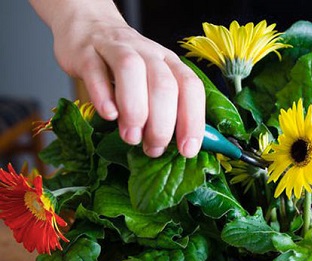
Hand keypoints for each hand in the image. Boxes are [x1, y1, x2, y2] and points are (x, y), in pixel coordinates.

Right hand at [50, 9, 204, 157]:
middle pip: (164, 85)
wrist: (90, 25)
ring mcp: (116, 50)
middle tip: (152, 149)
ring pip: (132, 71)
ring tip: (131, 137)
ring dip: (135, 110)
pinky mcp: (86, 53)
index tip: (187, 150)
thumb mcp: (152, 82)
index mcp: (170, 63)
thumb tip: (179, 149)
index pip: (191, 88)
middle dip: (161, 124)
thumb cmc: (127, 65)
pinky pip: (95, 70)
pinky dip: (102, 95)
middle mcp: (148, 54)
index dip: (193, 120)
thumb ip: (166, 110)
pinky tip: (109, 115)